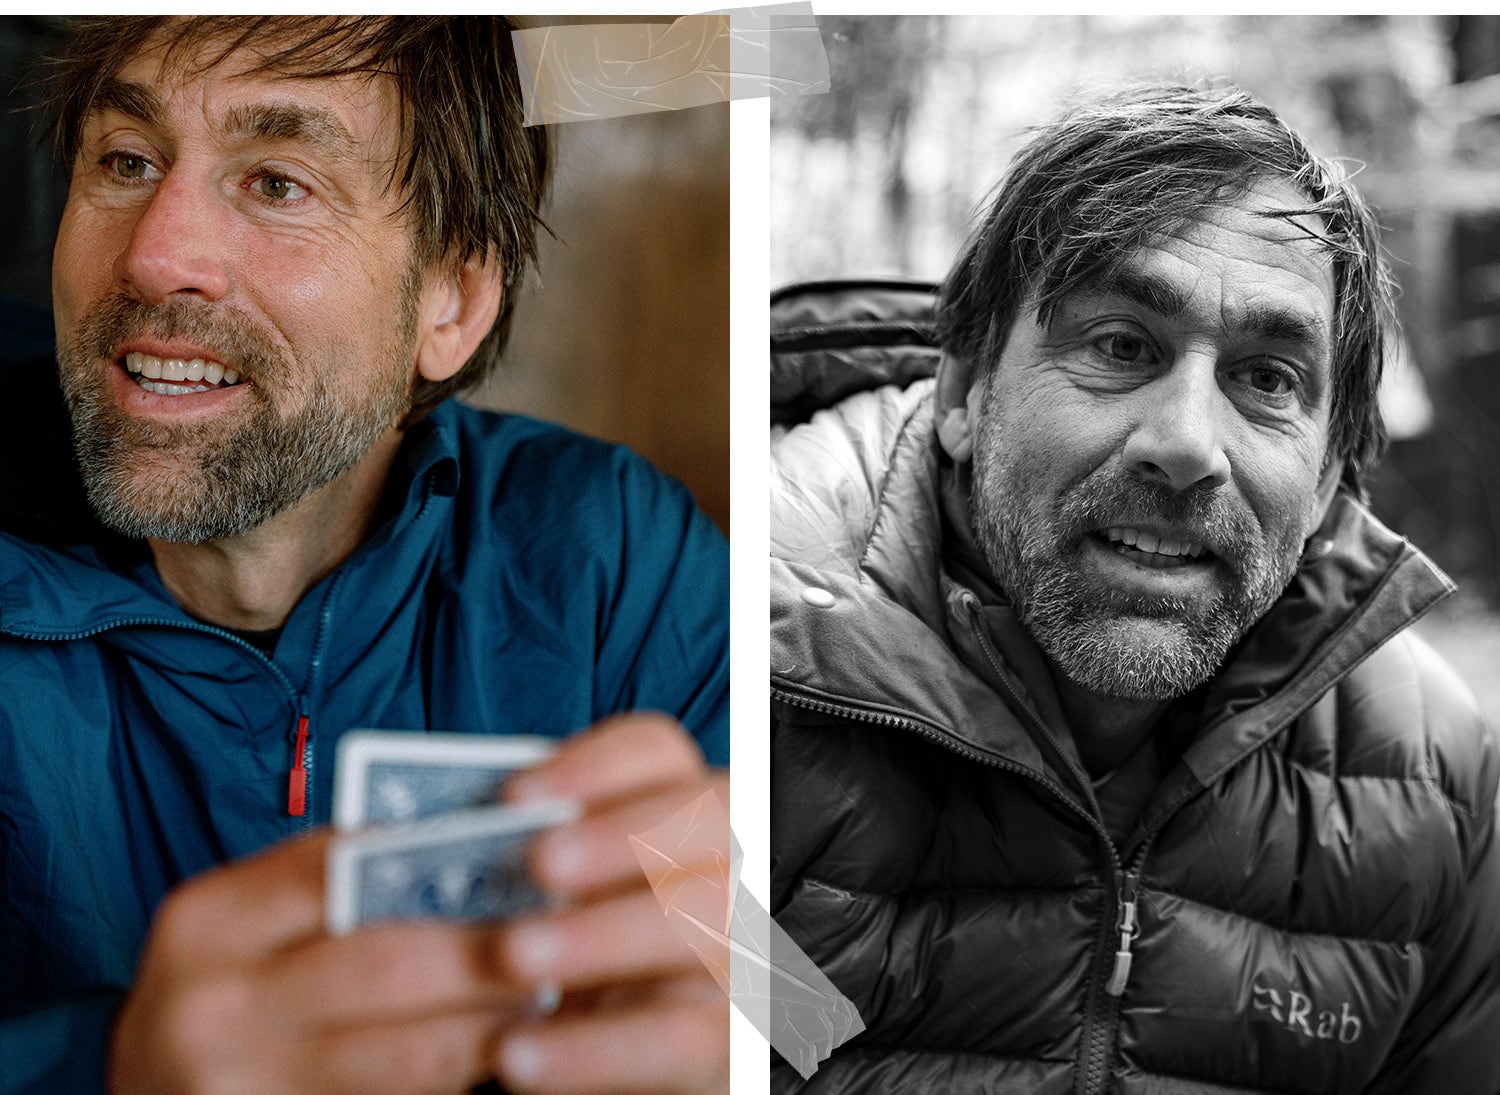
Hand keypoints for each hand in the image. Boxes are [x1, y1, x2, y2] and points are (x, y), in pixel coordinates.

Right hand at [109, 832, 533, 1093]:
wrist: (148, 1089)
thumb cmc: (227, 983)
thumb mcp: (250, 921)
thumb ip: (334, 879)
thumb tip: (472, 841)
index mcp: (209, 922)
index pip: (345, 867)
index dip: (445, 858)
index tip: (527, 849)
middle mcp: (214, 1007)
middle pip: (389, 966)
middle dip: (491, 950)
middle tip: (568, 930)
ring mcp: (243, 1090)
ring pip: (408, 1058)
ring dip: (496, 1025)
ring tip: (556, 995)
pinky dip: (461, 1080)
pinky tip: (507, 1054)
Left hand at [496, 713, 730, 1094]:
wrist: (606, 1053)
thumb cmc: (568, 958)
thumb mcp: (551, 901)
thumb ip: (513, 865)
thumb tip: (417, 844)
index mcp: (676, 813)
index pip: (658, 754)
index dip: (595, 764)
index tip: (514, 796)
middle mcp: (727, 866)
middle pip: (705, 819)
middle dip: (621, 835)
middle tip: (537, 864)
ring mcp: (742, 949)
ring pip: (704, 923)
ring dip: (603, 935)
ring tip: (513, 954)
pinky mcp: (732, 1042)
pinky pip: (681, 1038)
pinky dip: (596, 1048)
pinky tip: (518, 1052)